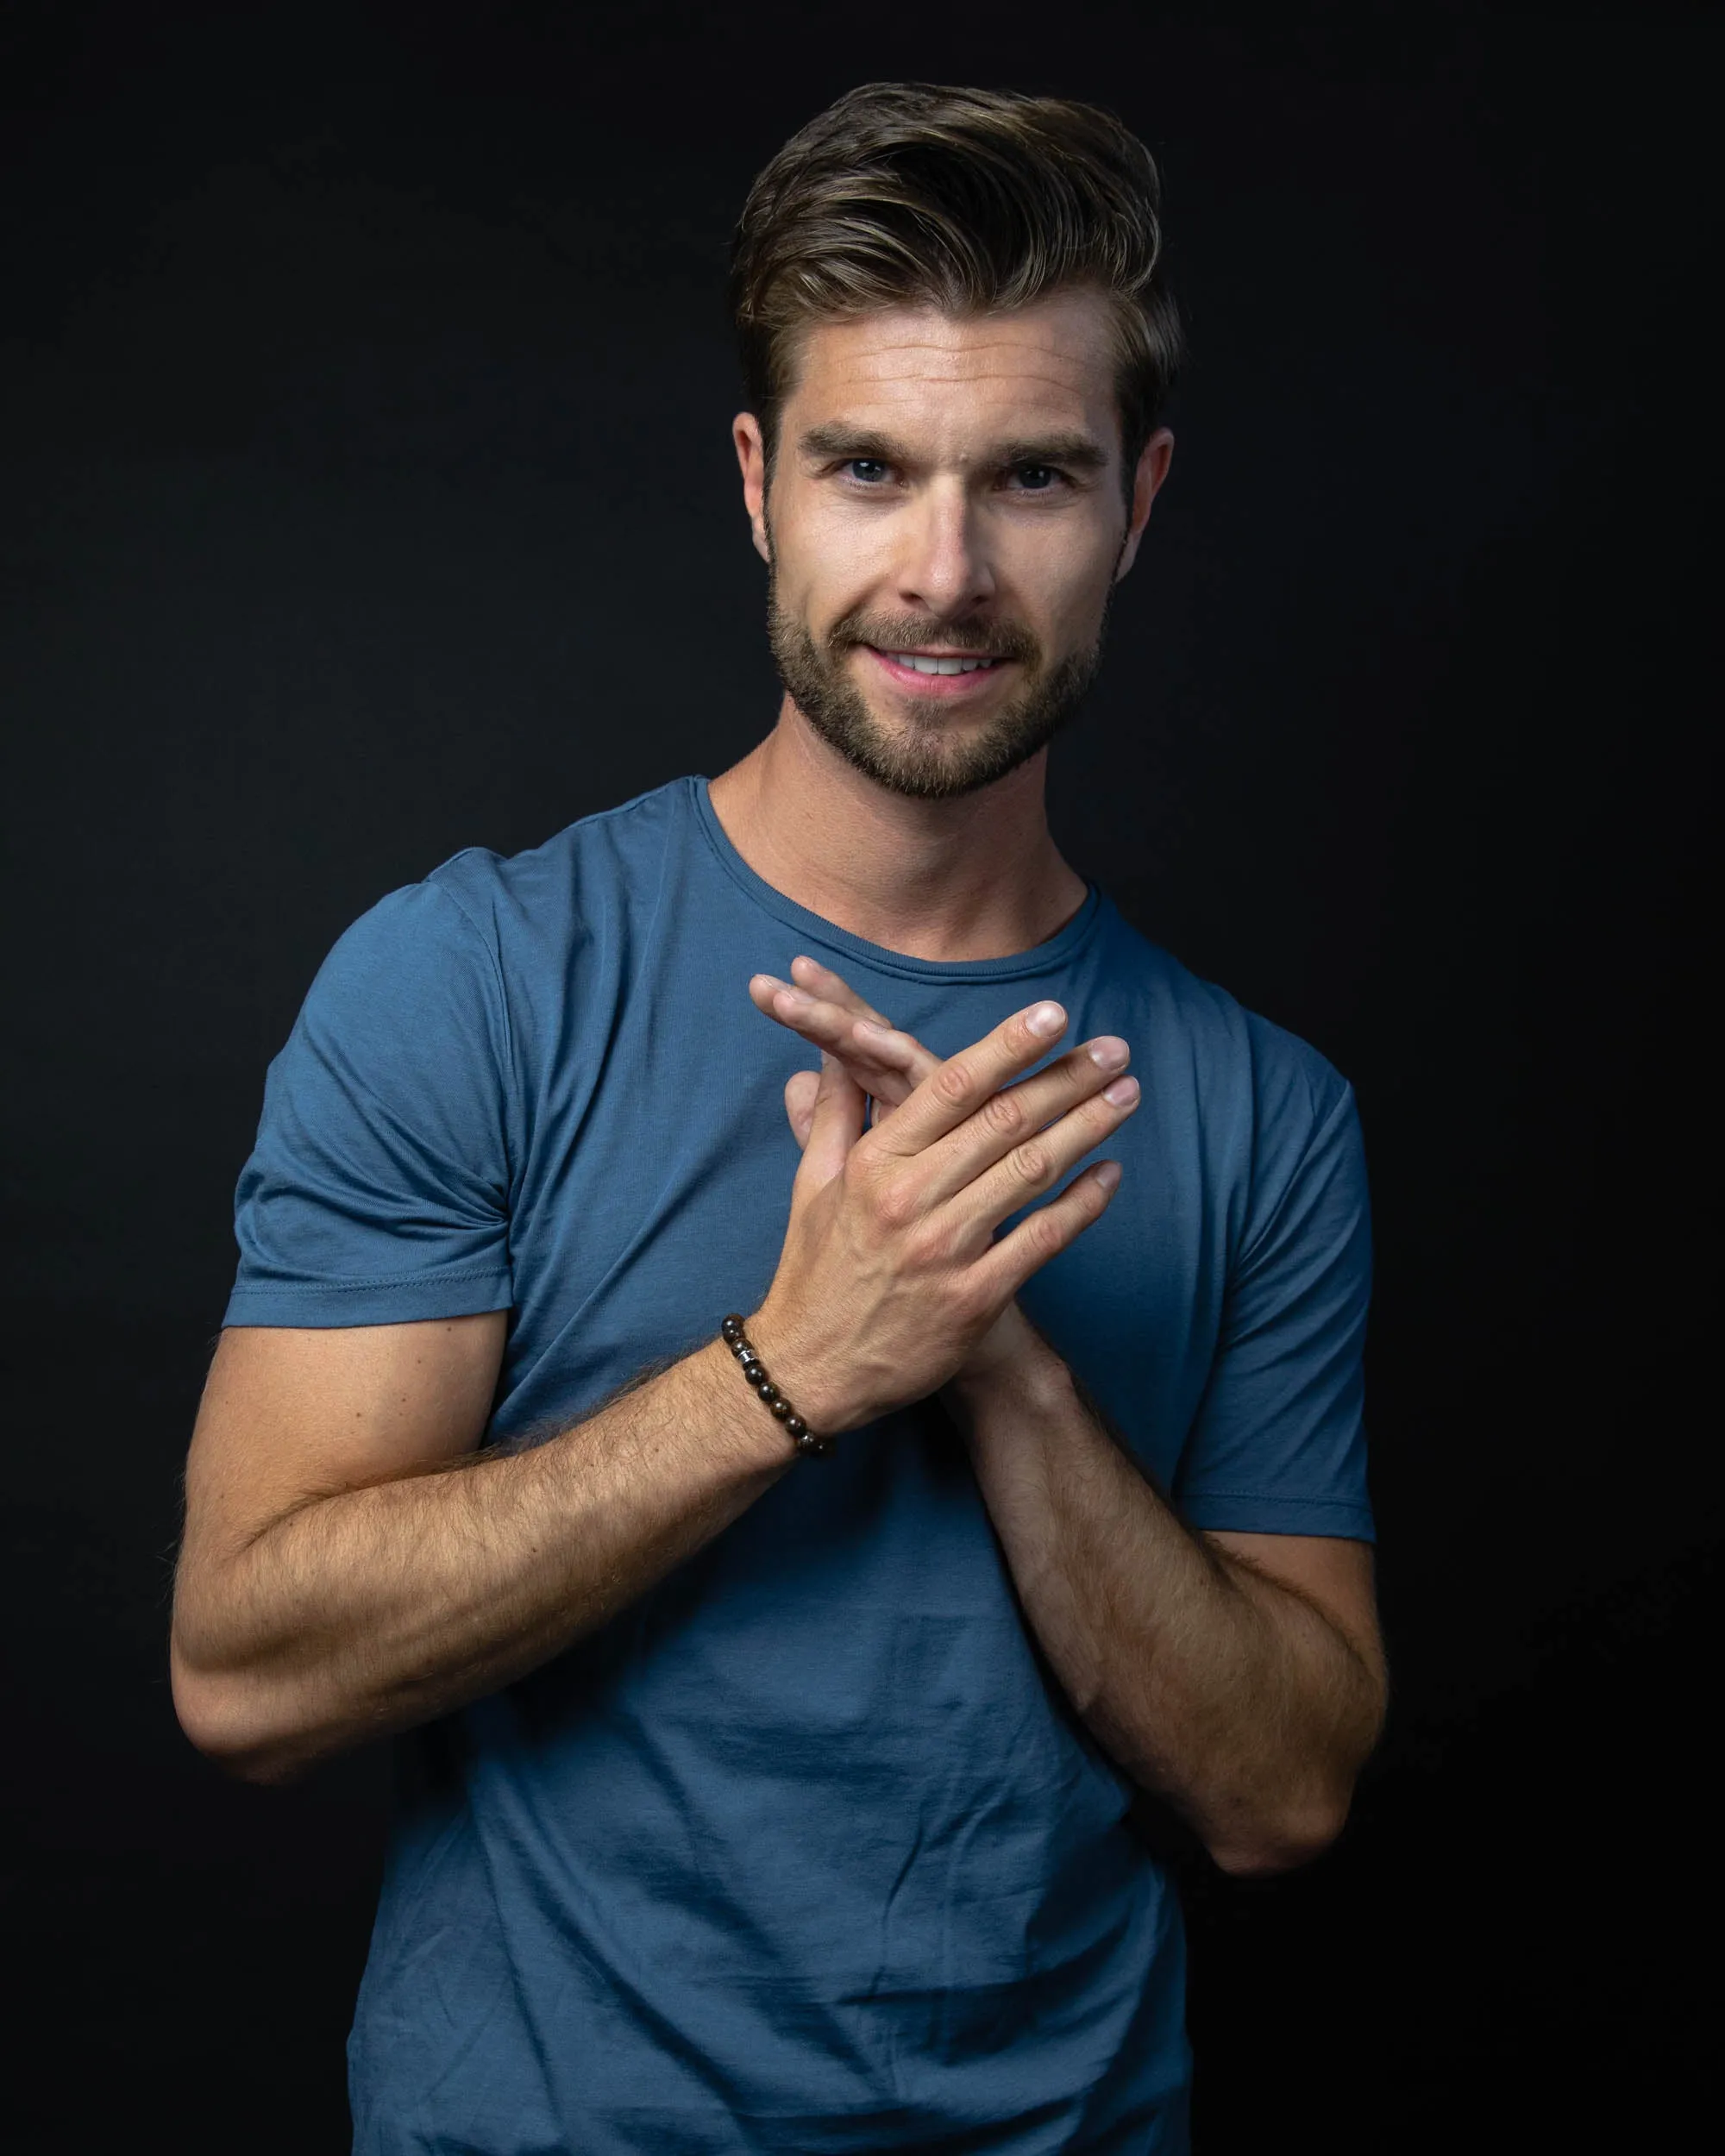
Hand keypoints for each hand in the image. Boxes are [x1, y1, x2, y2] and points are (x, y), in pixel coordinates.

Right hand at [744, 965, 1138, 1432]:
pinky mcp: (974, 1300)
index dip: (1009, 1046)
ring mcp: (945, 1251)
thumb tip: (832, 1052)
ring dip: (1087, 1128)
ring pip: (1030, 1172)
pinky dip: (1082, 1206)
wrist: (809, 1371)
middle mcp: (910, 1199)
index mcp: (874, 1162)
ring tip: (1127, 1095)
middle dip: (1067, 1079)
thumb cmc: (813, 1273)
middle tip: (1114, 1049)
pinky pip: (1042, 1242)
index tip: (1053, 1015)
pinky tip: (1112, 1174)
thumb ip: (834, 1112)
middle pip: (1005, 1121)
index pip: (953, 1086)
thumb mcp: (811, 1184)